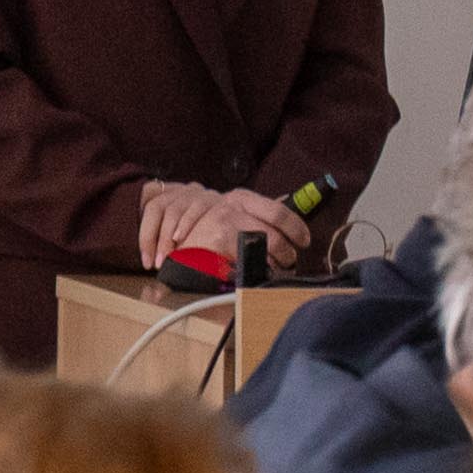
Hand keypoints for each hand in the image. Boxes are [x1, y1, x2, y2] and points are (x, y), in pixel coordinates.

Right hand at [137, 182, 311, 273]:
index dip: (297, 229)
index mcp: (243, 198)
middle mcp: (235, 206)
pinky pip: (247, 262)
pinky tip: (251, 275)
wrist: (168, 230)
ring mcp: (225, 223)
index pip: (280, 212)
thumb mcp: (232, 212)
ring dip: (274, 267)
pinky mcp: (218, 241)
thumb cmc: (205, 225)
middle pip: (276, 236)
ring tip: (272, 272)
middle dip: (287, 256)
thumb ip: (257, 217)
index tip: (304, 242)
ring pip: (266, 251)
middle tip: (288, 265)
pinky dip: (254, 273)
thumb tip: (290, 230)